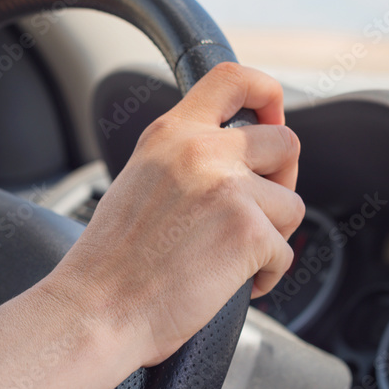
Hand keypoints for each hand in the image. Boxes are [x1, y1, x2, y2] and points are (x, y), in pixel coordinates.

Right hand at [46, 63, 303, 367]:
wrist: (98, 309)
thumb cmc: (112, 263)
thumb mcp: (139, 181)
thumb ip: (185, 160)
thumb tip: (236, 160)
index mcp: (171, 134)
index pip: (234, 79)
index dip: (268, 94)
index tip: (273, 119)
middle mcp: (202, 151)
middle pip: (285, 144)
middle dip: (281, 181)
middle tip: (256, 213)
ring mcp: (229, 189)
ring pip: (291, 205)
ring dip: (270, 237)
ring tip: (228, 259)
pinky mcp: (249, 231)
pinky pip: (286, 253)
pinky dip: (265, 276)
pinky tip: (226, 283)